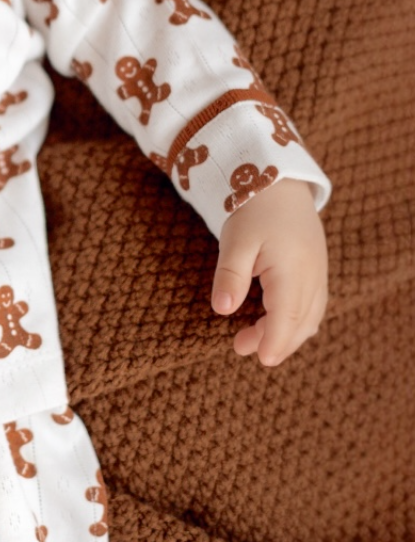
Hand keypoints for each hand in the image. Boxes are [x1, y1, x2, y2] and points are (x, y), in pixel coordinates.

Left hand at [211, 178, 326, 365]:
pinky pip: (313, 305)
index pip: (287, 317)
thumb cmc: (254, 209)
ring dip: (285, 333)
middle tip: (239, 347)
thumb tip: (222, 309)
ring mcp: (319, 273)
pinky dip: (295, 320)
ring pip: (310, 317)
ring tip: (250, 338)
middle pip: (301, 323)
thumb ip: (230, 275)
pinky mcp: (317, 271)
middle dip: (274, 341)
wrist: (280, 182)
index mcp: (293, 270)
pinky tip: (272, 321)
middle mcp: (313, 275)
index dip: (275, 342)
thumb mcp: (235, 240)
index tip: (261, 360)